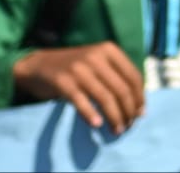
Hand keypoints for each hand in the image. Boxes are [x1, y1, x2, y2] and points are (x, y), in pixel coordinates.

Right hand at [11, 42, 143, 133]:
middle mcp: (96, 56)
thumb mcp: (98, 62)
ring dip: (115, 117)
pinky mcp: (63, 82)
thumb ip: (116, 75)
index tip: (141, 112)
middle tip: (129, 125)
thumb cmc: (75, 67)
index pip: (133, 76)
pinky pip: (82, 102)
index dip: (139, 97)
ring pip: (105, 98)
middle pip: (121, 89)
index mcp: (109, 49)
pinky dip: (91, 115)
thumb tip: (138, 104)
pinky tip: (98, 124)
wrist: (38, 64)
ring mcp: (79, 69)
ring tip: (117, 129)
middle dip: (129, 110)